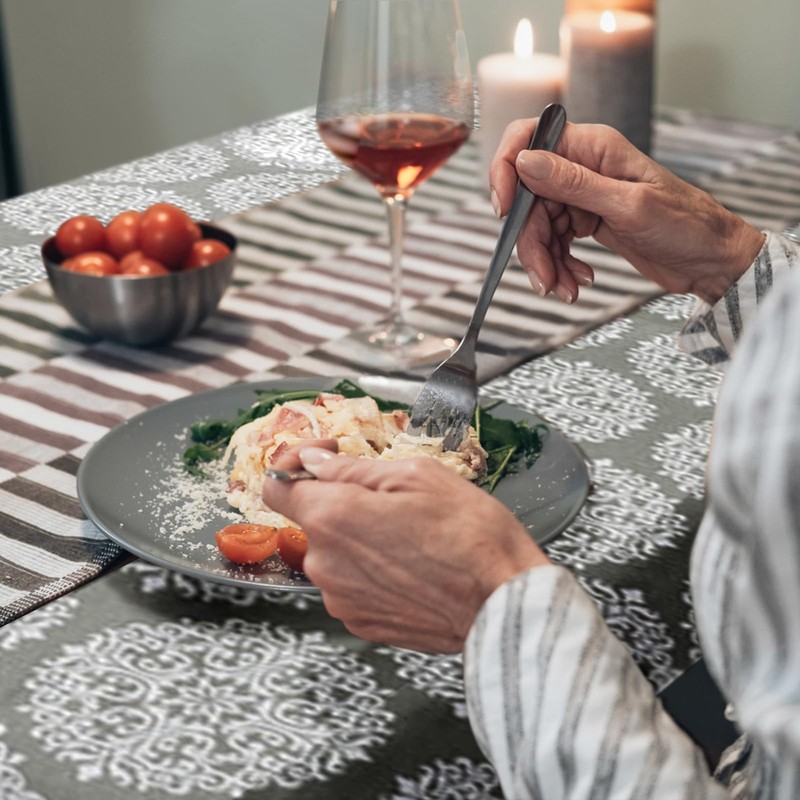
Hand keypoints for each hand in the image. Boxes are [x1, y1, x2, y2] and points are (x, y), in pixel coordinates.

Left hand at [262, 445, 548, 652]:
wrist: (502, 602)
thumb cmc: (471, 537)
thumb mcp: (417, 476)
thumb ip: (352, 468)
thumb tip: (315, 462)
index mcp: (333, 517)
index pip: (276, 487)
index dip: (294, 466)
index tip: (322, 459)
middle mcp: (325, 563)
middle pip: (313, 521)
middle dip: (342, 503)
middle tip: (391, 498)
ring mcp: (341, 599)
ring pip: (334, 554)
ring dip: (359, 539)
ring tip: (411, 536)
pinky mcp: (361, 623)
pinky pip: (352, 585)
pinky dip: (372, 572)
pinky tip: (411, 565)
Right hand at [490, 120, 764, 304]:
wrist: (711, 260)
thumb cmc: (686, 225)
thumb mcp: (627, 206)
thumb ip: (573, 183)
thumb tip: (524, 160)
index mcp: (593, 147)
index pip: (528, 139)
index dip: (506, 171)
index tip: (504, 211)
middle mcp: (583, 166)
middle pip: (528, 198)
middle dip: (531, 243)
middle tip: (544, 280)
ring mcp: (584, 195)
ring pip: (538, 226)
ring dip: (545, 262)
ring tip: (565, 289)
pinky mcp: (586, 221)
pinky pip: (554, 242)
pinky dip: (560, 265)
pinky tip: (579, 280)